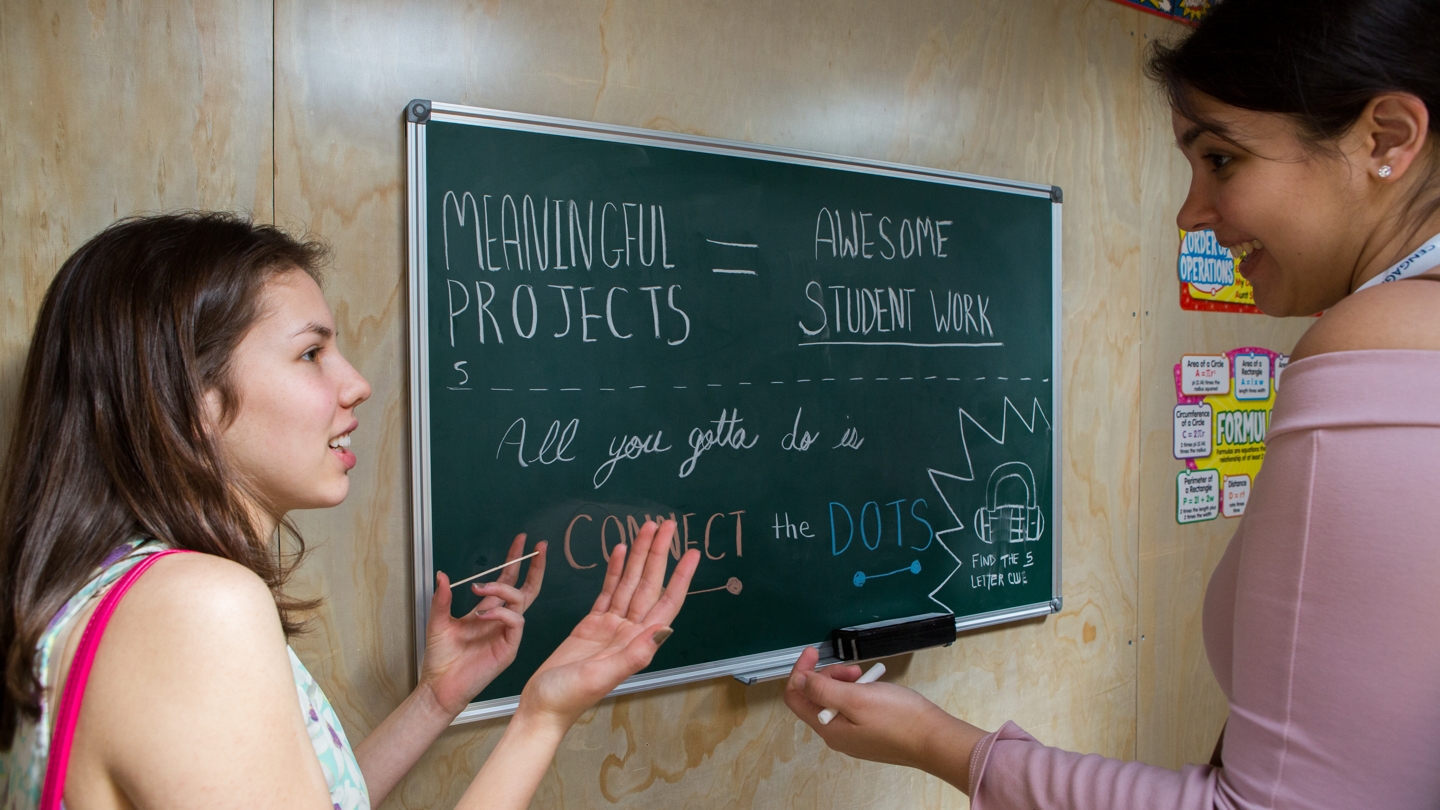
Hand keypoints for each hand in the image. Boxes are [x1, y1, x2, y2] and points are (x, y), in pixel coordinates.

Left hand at [421, 534, 546, 717]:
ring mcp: (506, 633)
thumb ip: (442, 599)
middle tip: (537, 547)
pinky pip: (516, 622)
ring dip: (503, 589)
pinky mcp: (509, 647)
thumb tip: (442, 575)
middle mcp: (500, 620)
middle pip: (525, 588)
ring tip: (481, 588)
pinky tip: (482, 614)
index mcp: (486, 612)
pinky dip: (501, 613)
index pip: (507, 581)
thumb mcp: (437, 622)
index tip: (520, 540)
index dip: (514, 560)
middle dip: (533, 566)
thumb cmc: (440, 659)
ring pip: (520, 601)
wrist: (439, 686)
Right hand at [517, 520, 699, 728]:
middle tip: (666, 525)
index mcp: (636, 643)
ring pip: (630, 583)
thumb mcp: (601, 676)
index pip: (665, 603)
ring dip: (639, 556)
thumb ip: (633, 654)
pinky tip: (620, 550)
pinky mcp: (591, 624)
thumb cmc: (569, 698)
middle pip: (649, 585)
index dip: (680, 577)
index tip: (692, 552)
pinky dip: (615, 570)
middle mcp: (628, 631)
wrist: (542, 707)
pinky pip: (608, 591)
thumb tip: (664, 630)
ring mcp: (611, 626)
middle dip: (659, 554)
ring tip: (646, 528)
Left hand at [784, 646, 986, 776]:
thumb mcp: (856, 698)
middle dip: (828, 676)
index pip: (796, 697)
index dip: (801, 671)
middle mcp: (837, 735)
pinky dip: (858, 693)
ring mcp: (853, 735)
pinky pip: (852, 708)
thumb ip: (823, 690)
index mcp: (829, 728)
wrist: (933, 739)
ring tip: (865, 676)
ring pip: (835, 701)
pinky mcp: (868, 732)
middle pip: (815, 698)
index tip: (814, 652)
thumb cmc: (899, 719)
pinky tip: (874, 688)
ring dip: (844, 682)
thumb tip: (799, 681)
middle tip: (852, 669)